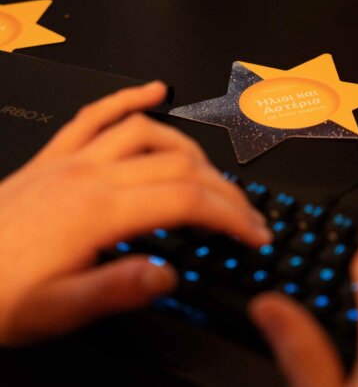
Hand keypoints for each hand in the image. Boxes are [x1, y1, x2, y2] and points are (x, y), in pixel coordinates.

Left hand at [0, 81, 270, 344]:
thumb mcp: (58, 311)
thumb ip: (117, 289)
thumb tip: (168, 273)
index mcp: (94, 213)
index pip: (186, 201)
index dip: (230, 214)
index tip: (253, 231)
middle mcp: (89, 177)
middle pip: (179, 166)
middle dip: (225, 189)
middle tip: (247, 212)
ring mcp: (73, 160)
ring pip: (148, 133)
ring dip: (191, 150)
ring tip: (214, 174)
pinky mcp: (58, 155)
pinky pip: (96, 114)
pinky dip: (129, 98)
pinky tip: (153, 91)